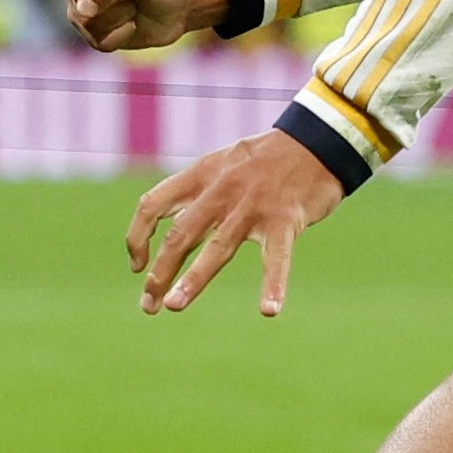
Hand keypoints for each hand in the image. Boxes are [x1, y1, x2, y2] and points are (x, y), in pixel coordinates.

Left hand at [128, 127, 345, 317]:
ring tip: (172, 306)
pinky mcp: (285, 220)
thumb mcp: (221, 164)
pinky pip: (277, 258)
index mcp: (200, 175)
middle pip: (179, 235)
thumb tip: (165, 223)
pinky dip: (273, 285)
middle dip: (160, 273)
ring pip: (217, 248)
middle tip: (149, 305)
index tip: (137, 266)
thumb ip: (196, 191)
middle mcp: (220, 191)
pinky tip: (269, 311)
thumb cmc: (264, 160)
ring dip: (193, 280)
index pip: (153, 205)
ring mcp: (253, 206)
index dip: (137, 237)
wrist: (315, 141)